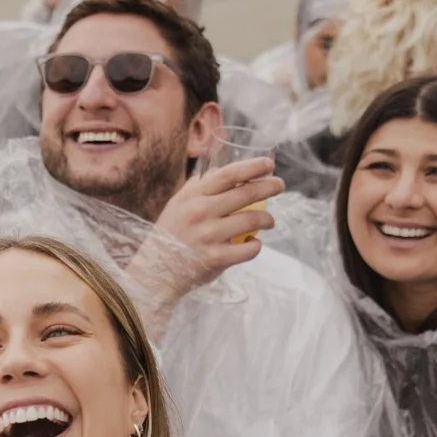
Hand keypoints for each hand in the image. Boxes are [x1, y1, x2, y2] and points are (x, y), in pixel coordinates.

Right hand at [120, 156, 282, 327]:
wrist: (156, 270)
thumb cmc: (170, 234)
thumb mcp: (177, 204)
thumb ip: (198, 188)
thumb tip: (223, 171)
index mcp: (192, 196)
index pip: (228, 175)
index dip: (252, 167)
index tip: (269, 165)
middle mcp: (200, 212)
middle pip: (245, 194)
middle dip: (269, 187)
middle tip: (280, 185)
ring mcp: (208, 236)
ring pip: (252, 220)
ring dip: (267, 219)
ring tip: (270, 221)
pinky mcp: (215, 258)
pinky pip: (248, 249)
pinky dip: (256, 245)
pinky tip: (254, 243)